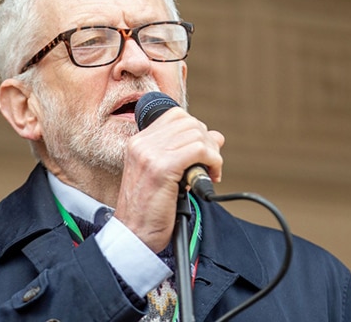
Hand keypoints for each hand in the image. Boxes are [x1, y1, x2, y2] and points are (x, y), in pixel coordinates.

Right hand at [114, 107, 223, 252]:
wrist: (134, 234)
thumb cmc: (148, 210)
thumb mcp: (165, 174)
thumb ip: (185, 152)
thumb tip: (216, 136)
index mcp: (139, 142)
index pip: (175, 116)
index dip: (196, 131)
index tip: (201, 152)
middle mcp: (142, 144)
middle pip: (189, 122)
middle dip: (207, 142)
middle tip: (210, 165)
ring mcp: (150, 154)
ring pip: (197, 134)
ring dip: (212, 154)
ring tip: (209, 173)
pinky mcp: (162, 168)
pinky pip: (199, 150)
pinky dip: (212, 162)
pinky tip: (210, 177)